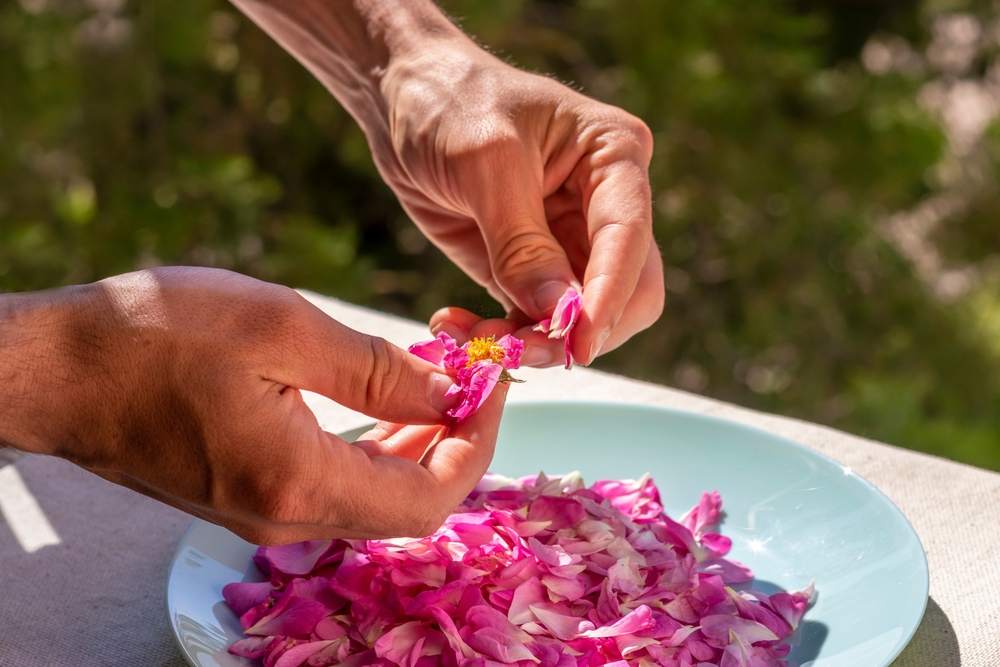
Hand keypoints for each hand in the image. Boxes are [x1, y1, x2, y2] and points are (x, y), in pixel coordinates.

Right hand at [0, 267, 506, 543]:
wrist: (55, 370)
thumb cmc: (151, 336)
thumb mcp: (279, 327)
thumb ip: (376, 371)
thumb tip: (449, 395)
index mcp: (300, 482)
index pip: (430, 497)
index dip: (478, 444)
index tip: (493, 383)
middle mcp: (286, 517)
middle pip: (409, 504)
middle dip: (456, 442)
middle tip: (473, 377)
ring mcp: (264, 514)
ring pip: (375, 497)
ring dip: (419, 444)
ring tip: (438, 382)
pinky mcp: (248, 496)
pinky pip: (337, 485)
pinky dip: (376, 448)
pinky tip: (384, 404)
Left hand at [375, 38, 664, 366]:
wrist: (403, 102)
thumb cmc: (450, 105)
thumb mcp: (484, 163)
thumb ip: (521, 242)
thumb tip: (560, 315)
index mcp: (614, 156)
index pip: (630, 237)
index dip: (609, 296)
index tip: (579, 344)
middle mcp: (605, 204)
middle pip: (626, 292)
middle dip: (576, 330)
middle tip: (518, 352)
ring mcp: (571, 241)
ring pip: (581, 318)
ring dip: (534, 343)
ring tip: (475, 343)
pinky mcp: (532, 269)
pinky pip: (536, 321)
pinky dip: (505, 338)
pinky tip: (461, 331)